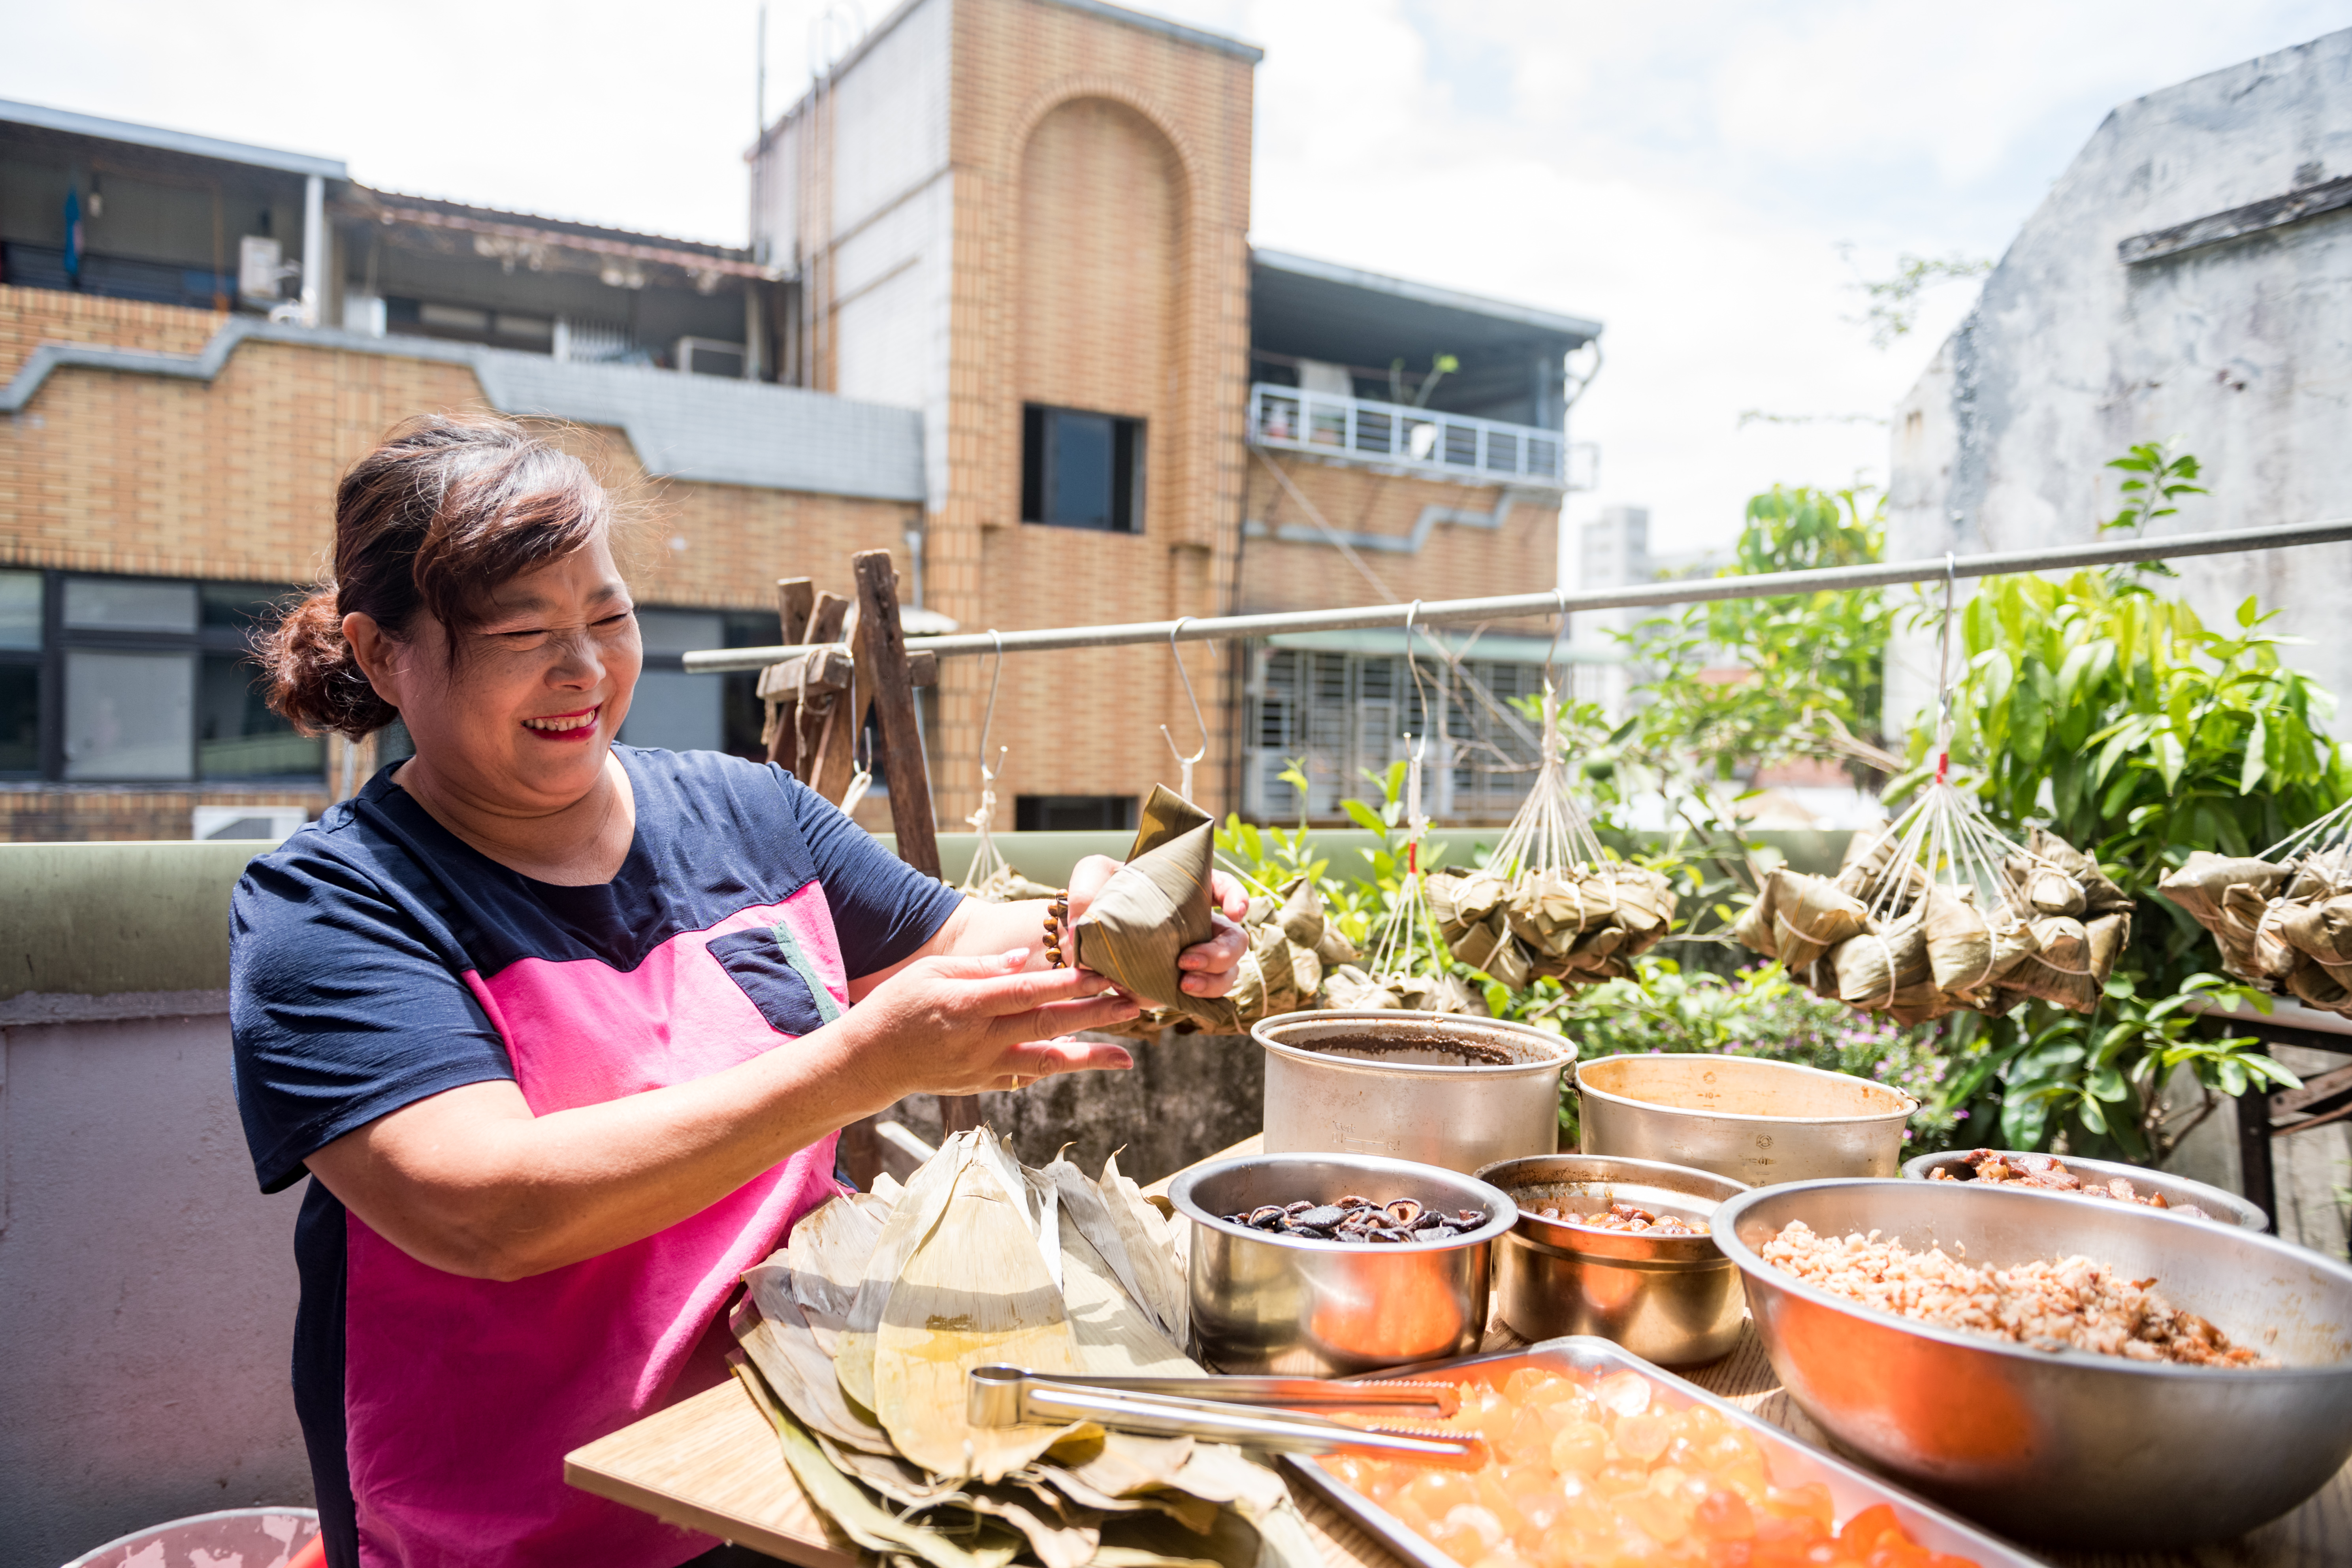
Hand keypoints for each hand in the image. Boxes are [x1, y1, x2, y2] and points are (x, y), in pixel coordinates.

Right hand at [844, 948, 1136, 1097]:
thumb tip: (1027, 959)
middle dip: (1095, 1014)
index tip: (1103, 973)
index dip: (1068, 983)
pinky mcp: (987, 1084)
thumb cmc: (900, 1006)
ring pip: (1047, 1062)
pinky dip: (1061, 1070)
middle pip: (1048, 1025)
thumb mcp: (932, 973)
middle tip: (1135, 1003)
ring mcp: (985, 1067)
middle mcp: (981, 1040)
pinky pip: (1030, 1077)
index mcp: (967, 1005)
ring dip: (1090, 1056)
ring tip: (1128, 1054)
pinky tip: (1090, 1063)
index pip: (1027, 992)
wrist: (871, 1062)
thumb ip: (981, 967)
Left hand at [1063, 856, 1250, 998]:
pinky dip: (1183, 1001)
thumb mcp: (1091, 875)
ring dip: (1212, 984)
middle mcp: (1197, 927)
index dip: (1238, 898)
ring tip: (1184, 986)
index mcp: (1187, 892)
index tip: (1237, 911)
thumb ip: (1088, 891)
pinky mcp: (1176, 985)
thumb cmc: (1096, 893)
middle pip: (1233, 941)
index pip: (1224, 888)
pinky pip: (1194, 999)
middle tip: (1187, 961)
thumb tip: (1083, 928)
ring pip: (1224, 976)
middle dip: (1221, 954)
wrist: (1085, 931)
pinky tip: (1157, 998)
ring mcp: (1191, 959)